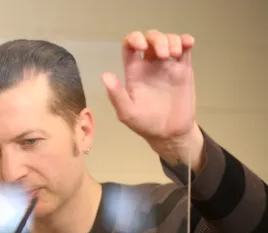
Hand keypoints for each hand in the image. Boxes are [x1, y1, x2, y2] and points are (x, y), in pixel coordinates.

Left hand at [101, 30, 200, 158]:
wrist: (169, 133)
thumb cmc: (145, 124)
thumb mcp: (127, 113)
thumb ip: (116, 95)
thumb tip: (105, 75)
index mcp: (134, 72)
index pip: (129, 46)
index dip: (134, 38)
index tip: (141, 46)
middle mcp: (149, 65)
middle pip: (151, 38)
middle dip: (157, 39)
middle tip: (163, 54)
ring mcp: (167, 66)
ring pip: (168, 40)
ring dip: (172, 40)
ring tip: (174, 55)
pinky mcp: (183, 69)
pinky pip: (185, 48)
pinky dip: (186, 40)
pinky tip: (188, 44)